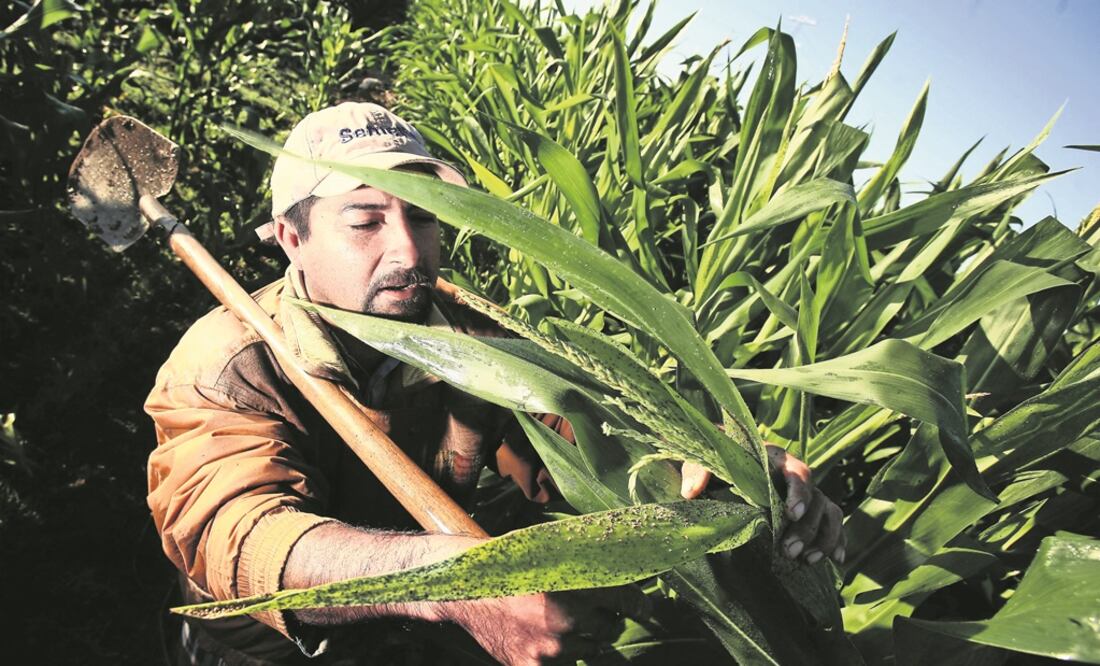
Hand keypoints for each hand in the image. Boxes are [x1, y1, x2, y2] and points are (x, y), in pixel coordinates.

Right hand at [441, 585, 648, 664]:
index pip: (626, 600)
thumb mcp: (549, 553)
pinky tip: (545, 644)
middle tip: (588, 613)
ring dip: (580, 640)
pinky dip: (557, 657)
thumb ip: (585, 565)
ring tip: (556, 625)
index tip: (645, 610)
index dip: (638, 606)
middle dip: (603, 622)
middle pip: (608, 629)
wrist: (465, 588)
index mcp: (576, 584)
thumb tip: (622, 566)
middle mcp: (568, 617)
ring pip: (587, 649)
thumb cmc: (507, 565)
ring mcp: (551, 648)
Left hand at [679, 445, 845, 564]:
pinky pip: (832, 523)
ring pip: (830, 512)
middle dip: (807, 528)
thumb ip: (697, 469)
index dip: (799, 493)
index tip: (790, 515)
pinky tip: (834, 561)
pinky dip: (836, 541)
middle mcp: (796, 475)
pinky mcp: (809, 511)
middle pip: (817, 499)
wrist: (722, 463)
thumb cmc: (715, 459)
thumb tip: (691, 491)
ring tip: (807, 561)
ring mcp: (806, 494)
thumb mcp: (703, 459)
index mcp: (776, 459)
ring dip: (824, 538)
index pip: (799, 472)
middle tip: (789, 551)